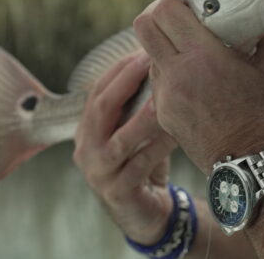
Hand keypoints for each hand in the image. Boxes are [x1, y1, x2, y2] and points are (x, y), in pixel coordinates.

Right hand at [72, 48, 177, 244]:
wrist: (146, 213)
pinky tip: (177, 131)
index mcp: (86, 130)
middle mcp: (86, 150)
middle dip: (126, 81)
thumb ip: (137, 104)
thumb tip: (157, 57)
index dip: (119, 69)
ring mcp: (99, 173)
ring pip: (121, 139)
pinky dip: (159, 146)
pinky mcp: (118, 192)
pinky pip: (140, 164)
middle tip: (150, 61)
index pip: (97, 91)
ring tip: (165, 95)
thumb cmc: (143, 163)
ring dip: (145, 115)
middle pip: (101, 108)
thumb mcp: (134, 132)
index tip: (142, 49)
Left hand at [133, 0, 263, 171]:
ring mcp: (165, 96)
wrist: (253, 168)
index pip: (164, 11)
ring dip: (164, 45)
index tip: (190, 2)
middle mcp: (176, 74)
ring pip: (147, 53)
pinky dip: (169, 71)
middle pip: (143, 26)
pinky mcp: (162, 114)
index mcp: (202, 57)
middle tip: (181, 18)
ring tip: (193, 52)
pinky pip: (156, 80)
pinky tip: (195, 80)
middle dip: (158, 15)